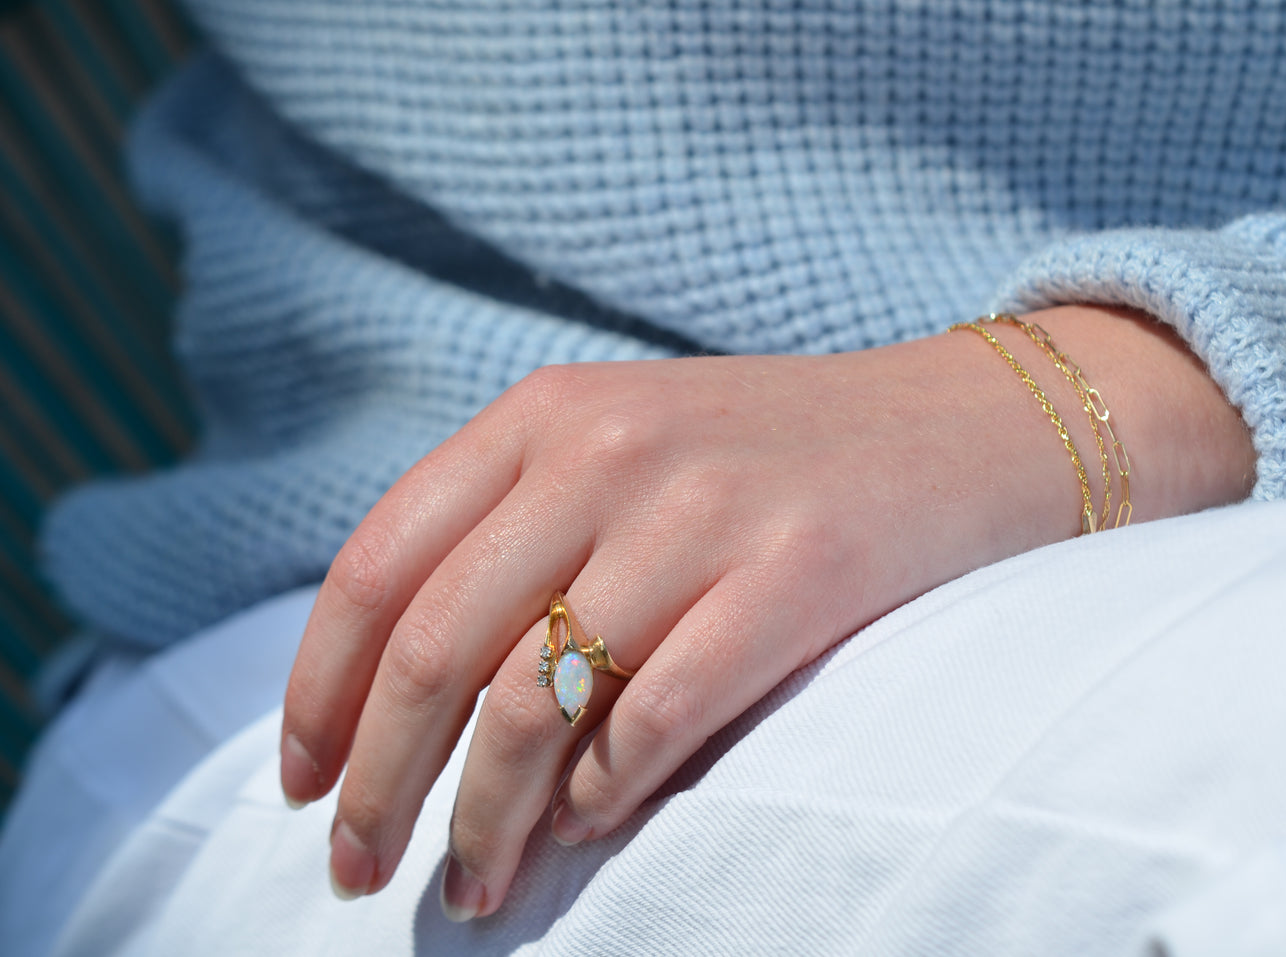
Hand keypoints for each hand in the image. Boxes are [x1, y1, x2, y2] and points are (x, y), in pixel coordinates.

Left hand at [278, 305, 1253, 919]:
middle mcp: (608, 452)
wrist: (962, 427)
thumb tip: (404, 707)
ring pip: (534, 705)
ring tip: (471, 889)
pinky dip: (605, 799)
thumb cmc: (776, 458)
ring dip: (484, 822)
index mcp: (545, 415)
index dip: (321, 693)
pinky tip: (590, 829)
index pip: (379, 567)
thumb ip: (519, 537)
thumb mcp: (626, 449)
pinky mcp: (796, 575)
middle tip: (358, 873)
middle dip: (381, 786)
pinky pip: (658, 720)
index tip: (305, 785)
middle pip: (437, 650)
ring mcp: (702, 512)